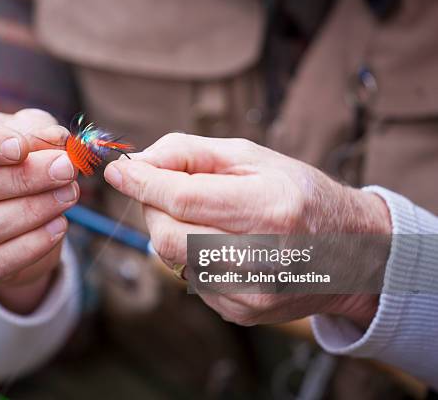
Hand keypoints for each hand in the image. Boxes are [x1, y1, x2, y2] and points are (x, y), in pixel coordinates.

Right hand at [0, 107, 78, 312]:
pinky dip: (30, 245)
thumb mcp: (29, 129)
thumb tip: (57, 141)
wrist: (15, 198)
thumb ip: (41, 130)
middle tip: (65, 169)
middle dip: (22, 179)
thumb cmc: (17, 151)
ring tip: (68, 195)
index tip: (21, 148)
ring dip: (30, 212)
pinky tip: (58, 225)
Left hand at [104, 133, 390, 327]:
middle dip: (153, 209)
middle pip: (170, 236)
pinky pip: (189, 279)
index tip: (117, 171)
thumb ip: (191, 153)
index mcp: (273, 208)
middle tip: (164, 191)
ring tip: (201, 215)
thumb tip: (137, 164)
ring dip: (170, 230)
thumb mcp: (252, 157)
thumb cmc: (297, 194)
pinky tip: (218, 243)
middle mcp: (265, 257)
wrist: (349, 252)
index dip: (143, 184)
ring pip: (173, 260)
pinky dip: (189, 255)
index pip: (186, 198)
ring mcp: (252, 292)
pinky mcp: (242, 312)